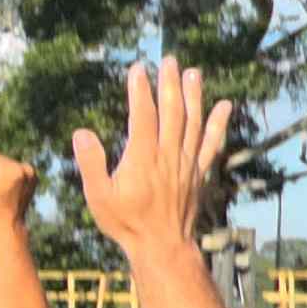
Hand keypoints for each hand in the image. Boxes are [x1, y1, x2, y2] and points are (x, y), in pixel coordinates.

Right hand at [0, 153, 36, 229]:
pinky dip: (10, 177)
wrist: (7, 223)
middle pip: (0, 160)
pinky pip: (16, 170)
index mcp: (11, 169)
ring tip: (2, 192)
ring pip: (8, 165)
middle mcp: (25, 168)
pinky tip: (9, 190)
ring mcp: (31, 173)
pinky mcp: (33, 178)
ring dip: (2, 175)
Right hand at [67, 59, 233, 257]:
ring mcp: (186, 163)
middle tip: (168, 61)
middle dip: (169, 83)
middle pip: (171, 111)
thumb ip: (90, 163)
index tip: (138, 69)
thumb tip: (82, 132)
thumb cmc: (126, 223)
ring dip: (194, 95)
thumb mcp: (98, 196)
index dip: (140, 90)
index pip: (142, 115)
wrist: (162, 246)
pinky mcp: (198, 173)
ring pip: (193, 122)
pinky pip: (211, 144)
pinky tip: (224, 106)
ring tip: (193, 72)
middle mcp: (167, 155)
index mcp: (142, 158)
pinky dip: (218, 124)